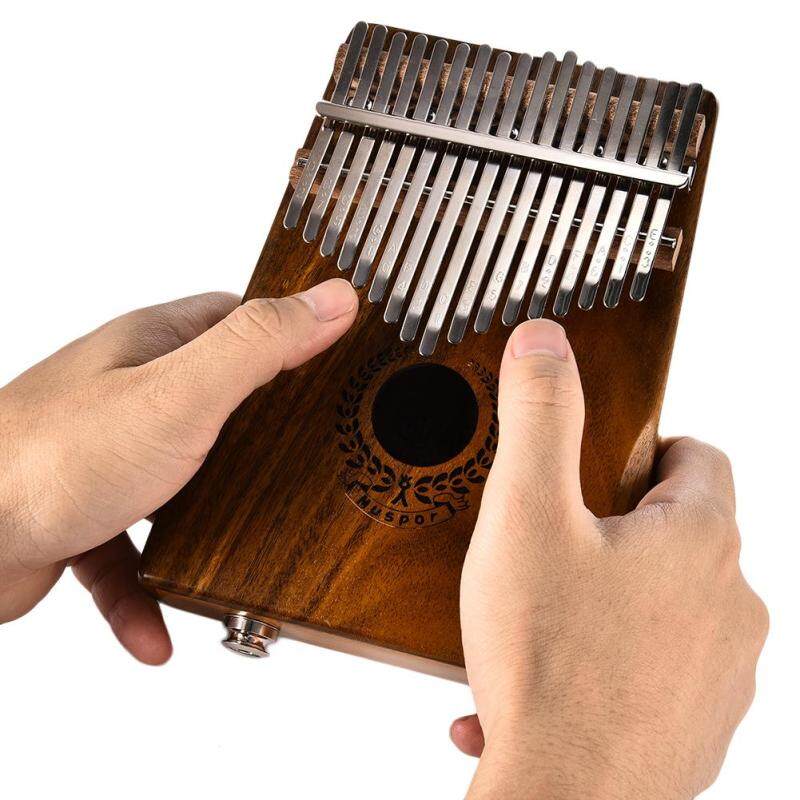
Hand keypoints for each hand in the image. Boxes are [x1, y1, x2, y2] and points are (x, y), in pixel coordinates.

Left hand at [0, 279, 357, 662]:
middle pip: (215, 399)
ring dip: (210, 517)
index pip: (233, 319)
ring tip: (250, 543)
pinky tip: (164, 626)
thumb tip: (332, 300)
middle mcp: (130, 394)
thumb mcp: (181, 393)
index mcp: (153, 349)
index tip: (330, 353)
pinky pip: (131, 554)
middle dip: (260, 429)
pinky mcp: (83, 515)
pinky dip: (150, 590)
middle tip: (306, 454)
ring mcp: (106, 455)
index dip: (284, 331)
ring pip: (178, 481)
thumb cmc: (54, 457)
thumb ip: (258, 347)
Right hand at [451, 320, 767, 798]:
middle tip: (557, 539)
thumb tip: (543, 340)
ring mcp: (720, 673)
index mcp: (699, 540)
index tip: (609, 459)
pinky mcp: (696, 726)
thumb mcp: (526, 516)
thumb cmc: (548, 662)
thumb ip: (539, 418)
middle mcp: (729, 604)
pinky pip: (654, 671)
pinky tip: (546, 678)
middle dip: (621, 526)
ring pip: (669, 603)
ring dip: (612, 597)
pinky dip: (604, 663)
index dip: (654, 447)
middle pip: (684, 532)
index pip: (702, 458)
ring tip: (545, 615)